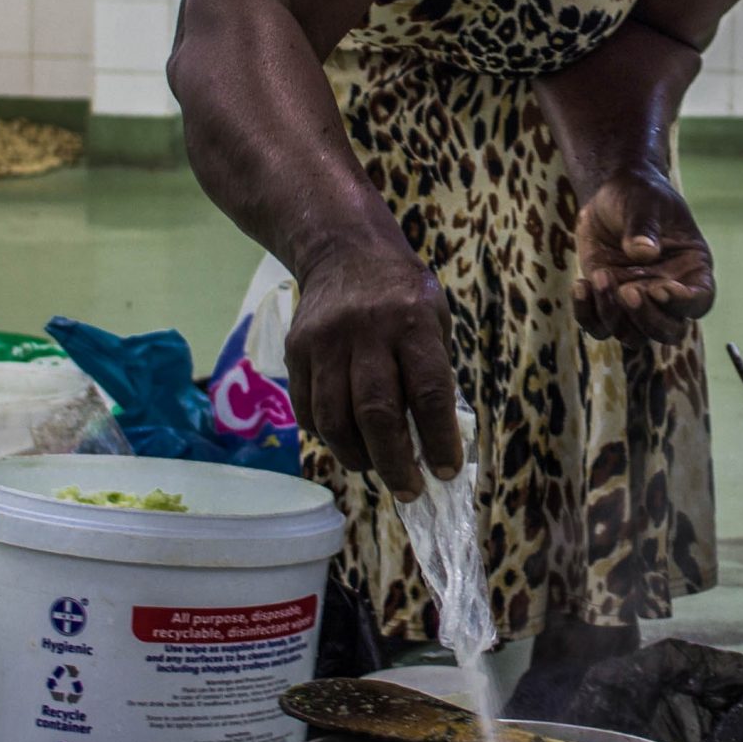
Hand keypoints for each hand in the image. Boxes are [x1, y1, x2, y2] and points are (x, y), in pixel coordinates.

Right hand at [285, 241, 463, 501]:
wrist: (345, 251)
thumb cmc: (403, 296)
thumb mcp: (435, 320)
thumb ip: (433, 374)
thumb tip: (433, 443)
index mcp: (413, 323)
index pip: (428, 392)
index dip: (438, 439)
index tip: (445, 471)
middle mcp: (367, 331)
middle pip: (375, 413)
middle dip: (394, 463)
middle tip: (410, 490)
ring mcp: (325, 341)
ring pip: (334, 418)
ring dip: (357, 457)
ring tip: (375, 469)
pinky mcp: (297, 350)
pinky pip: (308, 409)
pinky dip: (328, 437)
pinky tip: (346, 442)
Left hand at [573, 168, 714, 344]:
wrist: (610, 198)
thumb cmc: (638, 195)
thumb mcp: (644, 202)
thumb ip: (644, 225)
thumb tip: (644, 252)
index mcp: (692, 270)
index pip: (700, 301)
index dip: (683, 304)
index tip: (659, 289)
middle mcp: (669, 294)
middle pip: (669, 331)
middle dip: (647, 318)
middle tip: (627, 290)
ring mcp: (639, 303)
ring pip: (634, 337)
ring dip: (614, 315)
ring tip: (599, 275)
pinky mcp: (608, 303)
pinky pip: (599, 327)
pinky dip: (587, 314)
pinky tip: (580, 285)